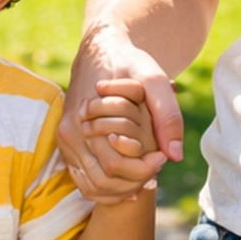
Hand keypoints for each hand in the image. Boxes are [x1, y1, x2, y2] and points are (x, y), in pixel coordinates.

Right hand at [59, 24, 181, 205]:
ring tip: (145, 174)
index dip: (144, 169)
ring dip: (122, 189)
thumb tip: (174, 156)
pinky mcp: (67, 144)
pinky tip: (129, 179)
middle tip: (156, 166)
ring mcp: (66, 140)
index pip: (116, 166)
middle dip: (135, 181)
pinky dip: (108, 187)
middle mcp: (71, 132)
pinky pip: (84, 180)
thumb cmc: (129, 63)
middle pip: (105, 180)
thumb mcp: (154, 81)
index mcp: (87, 119)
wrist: (100, 50)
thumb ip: (167, 115)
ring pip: (93, 186)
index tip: (162, 157)